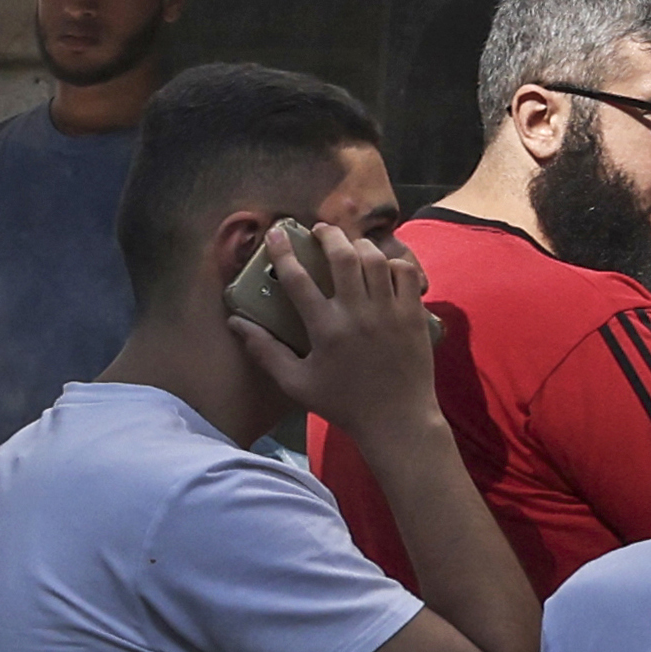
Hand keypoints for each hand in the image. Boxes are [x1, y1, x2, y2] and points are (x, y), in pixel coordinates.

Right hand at [231, 221, 443, 443]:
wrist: (397, 420)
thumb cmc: (343, 403)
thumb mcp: (296, 382)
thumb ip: (265, 350)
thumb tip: (236, 323)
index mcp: (325, 328)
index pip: (298, 279)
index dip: (284, 252)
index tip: (277, 233)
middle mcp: (357, 314)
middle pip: (343, 257)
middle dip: (329, 236)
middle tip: (321, 231)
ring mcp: (389, 313)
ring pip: (376, 260)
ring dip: (360, 246)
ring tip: (351, 246)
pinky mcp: (414, 316)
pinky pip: (406, 275)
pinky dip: (394, 263)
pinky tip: (383, 266)